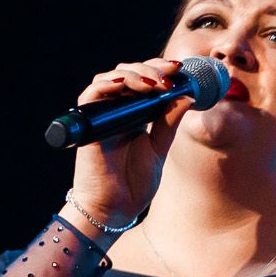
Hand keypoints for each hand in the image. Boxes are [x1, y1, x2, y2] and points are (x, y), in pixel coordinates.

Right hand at [65, 56, 190, 228]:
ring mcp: (101, 115)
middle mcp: (115, 110)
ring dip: (134, 74)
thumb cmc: (134, 182)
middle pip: (127, 73)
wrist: (115, 207)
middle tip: (172, 73)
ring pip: (110, 77)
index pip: (143, 80)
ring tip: (155, 82)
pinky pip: (91, 94)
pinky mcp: (88, 123)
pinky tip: (126, 84)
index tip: (180, 70)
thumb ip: (169, 122)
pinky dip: (108, 84)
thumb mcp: (159, 147)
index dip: (159, 71)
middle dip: (150, 68)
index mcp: (134, 114)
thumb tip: (187, 95)